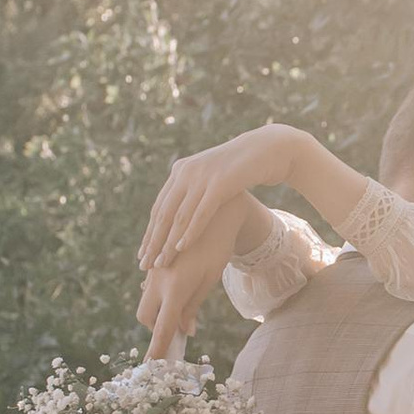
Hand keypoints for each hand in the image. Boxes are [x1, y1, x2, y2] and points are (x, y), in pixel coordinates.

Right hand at [136, 198, 252, 356]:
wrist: (214, 209)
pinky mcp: (152, 259)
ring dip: (157, 309)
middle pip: (145, 316)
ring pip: (145, 299)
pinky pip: (149, 283)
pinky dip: (158, 292)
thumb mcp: (209, 280)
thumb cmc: (217, 247)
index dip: (157, 350)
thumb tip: (184, 331)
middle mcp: (158, 280)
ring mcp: (152, 268)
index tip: (153, 366)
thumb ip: (193, 306)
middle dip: (155, 327)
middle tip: (176, 327)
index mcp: (175, 289)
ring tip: (180, 304)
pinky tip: (176, 283)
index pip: (162, 329)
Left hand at [139, 126, 307, 283]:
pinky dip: (189, 232)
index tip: (143, 254)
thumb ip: (197, 191)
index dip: (150, 232)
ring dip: (168, 242)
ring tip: (160, 263)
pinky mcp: (221, 182)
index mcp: (181, 170)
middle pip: (164, 213)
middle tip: (144, 264)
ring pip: (179, 215)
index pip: (159, 207)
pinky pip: (201, 213)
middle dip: (153, 241)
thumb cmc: (242, 169)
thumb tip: (184, 215)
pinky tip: (181, 248)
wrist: (270, 149)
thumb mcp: (214, 178)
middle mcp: (187, 171)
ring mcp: (203, 176)